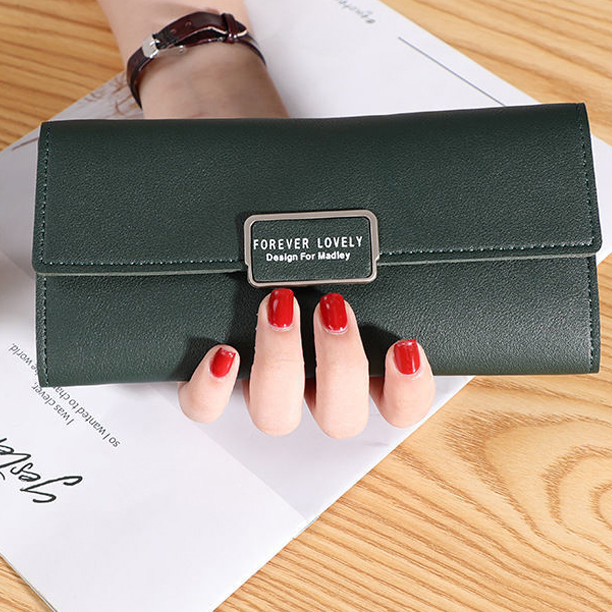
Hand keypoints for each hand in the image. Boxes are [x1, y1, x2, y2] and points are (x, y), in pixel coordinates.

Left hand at [141, 45, 434, 435]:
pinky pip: (203, 410)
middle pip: (340, 417)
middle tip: (333, 305)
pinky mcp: (210, 379)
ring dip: (282, 363)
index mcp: (359, 364)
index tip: (407, 344)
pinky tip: (224, 352)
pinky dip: (212, 390)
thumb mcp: (346, 232)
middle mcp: (312, 385)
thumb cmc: (308, 228)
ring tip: (280, 302)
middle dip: (340, 364)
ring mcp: (262, 385)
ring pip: (276, 416)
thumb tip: (396, 194)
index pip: (401, 407)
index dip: (408, 391)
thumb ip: (372, 233)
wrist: (245, 221)